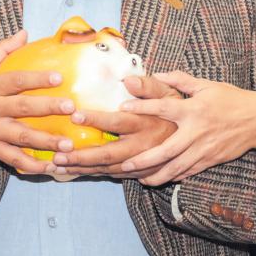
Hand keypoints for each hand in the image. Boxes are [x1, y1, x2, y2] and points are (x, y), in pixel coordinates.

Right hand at [0, 31, 76, 174]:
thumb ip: (1, 50)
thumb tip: (24, 33)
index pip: (15, 81)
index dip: (36, 79)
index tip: (58, 77)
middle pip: (22, 108)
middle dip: (48, 108)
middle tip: (71, 108)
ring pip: (21, 137)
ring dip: (46, 141)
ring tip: (68, 144)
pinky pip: (13, 159)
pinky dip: (32, 165)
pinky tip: (51, 166)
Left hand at [48, 75, 179, 179]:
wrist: (197, 139)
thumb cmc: (177, 110)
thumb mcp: (168, 93)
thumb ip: (148, 85)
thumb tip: (128, 80)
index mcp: (146, 123)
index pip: (117, 121)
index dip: (96, 119)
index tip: (75, 115)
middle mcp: (142, 145)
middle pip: (108, 154)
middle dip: (82, 156)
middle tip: (58, 154)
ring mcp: (141, 162)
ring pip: (108, 169)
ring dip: (83, 169)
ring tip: (58, 166)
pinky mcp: (141, 173)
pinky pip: (114, 176)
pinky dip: (93, 174)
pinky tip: (74, 173)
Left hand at [97, 70, 255, 186]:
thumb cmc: (230, 99)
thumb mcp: (206, 85)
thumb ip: (179, 80)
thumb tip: (156, 74)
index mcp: (193, 109)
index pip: (162, 107)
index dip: (141, 107)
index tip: (122, 108)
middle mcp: (196, 131)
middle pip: (165, 149)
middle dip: (144, 159)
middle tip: (124, 164)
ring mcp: (203, 149)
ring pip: (176, 167)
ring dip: (156, 174)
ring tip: (139, 179)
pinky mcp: (210, 160)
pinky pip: (188, 171)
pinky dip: (173, 176)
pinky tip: (161, 178)